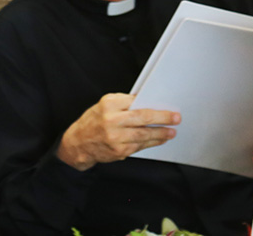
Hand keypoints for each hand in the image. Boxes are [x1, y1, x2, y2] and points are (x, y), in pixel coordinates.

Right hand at [57, 93, 179, 171]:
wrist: (77, 144)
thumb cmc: (94, 121)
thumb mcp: (105, 105)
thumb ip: (124, 102)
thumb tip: (147, 101)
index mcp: (109, 105)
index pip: (137, 103)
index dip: (154, 107)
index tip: (170, 107)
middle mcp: (111, 121)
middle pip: (142, 119)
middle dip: (163, 119)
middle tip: (176, 119)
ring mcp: (115, 138)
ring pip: (143, 135)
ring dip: (160, 134)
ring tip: (171, 132)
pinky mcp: (118, 152)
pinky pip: (139, 146)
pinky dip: (151, 143)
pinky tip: (159, 140)